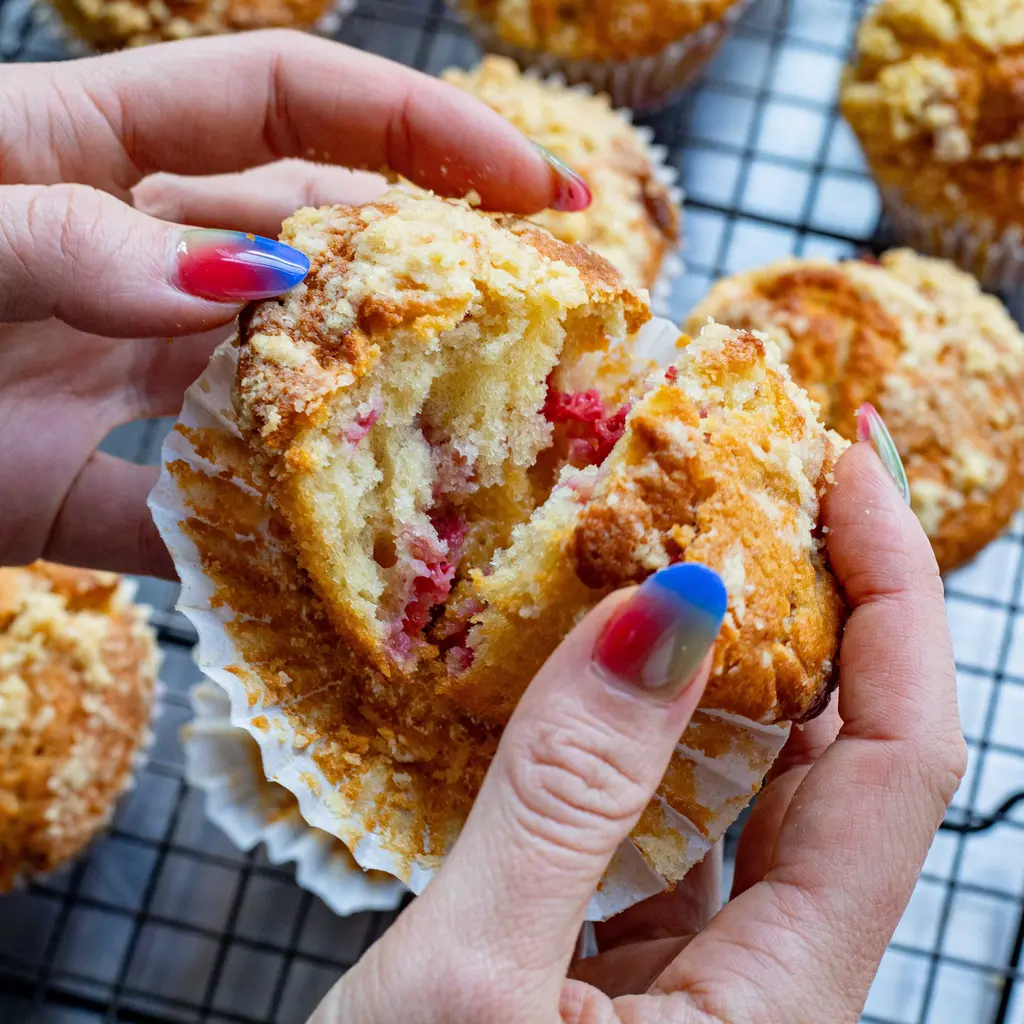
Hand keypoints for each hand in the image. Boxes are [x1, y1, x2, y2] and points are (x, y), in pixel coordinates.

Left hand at [0, 32, 585, 575]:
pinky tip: (351, 572)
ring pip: (286, 398)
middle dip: (439, 283)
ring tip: (484, 463)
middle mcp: (140, 264)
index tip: (540, 187)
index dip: (426, 132)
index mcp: (104, 153)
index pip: (297, 108)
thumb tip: (250, 281)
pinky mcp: (92, 490)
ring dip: (375, 428)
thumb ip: (77, 236)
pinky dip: (266, 548)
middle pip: (322, 258)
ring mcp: (126, 381)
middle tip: (555, 331)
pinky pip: (206, 517)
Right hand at [309, 441, 966, 1023]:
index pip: (898, 756)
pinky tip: (607, 667)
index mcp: (784, 1005)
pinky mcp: (635, 969)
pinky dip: (650, 732)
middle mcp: (774, 985)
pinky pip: (675, 824)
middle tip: (759, 471)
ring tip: (684, 542)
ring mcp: (706, 977)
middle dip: (818, 601)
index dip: (892, 590)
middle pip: (843, 758)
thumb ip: (569, 796)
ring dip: (729, 662)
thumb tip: (667, 608)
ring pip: (756, 786)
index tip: (848, 463)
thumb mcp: (468, 984)